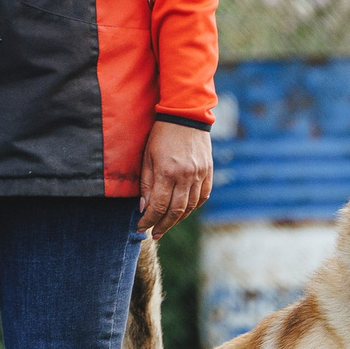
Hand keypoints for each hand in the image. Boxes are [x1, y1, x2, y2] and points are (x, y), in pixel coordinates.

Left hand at [138, 120, 212, 236]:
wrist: (186, 115)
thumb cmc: (161, 134)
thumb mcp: (147, 156)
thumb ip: (146, 183)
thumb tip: (144, 208)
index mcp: (167, 172)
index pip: (157, 206)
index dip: (148, 221)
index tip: (140, 227)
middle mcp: (185, 176)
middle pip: (175, 212)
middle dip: (162, 225)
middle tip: (154, 233)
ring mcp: (199, 175)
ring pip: (190, 207)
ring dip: (177, 220)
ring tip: (166, 226)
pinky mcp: (208, 172)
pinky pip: (203, 197)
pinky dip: (193, 207)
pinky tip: (184, 212)